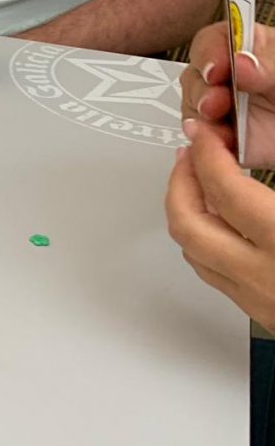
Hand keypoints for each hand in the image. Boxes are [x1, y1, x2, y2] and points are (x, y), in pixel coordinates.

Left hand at [167, 123, 274, 329]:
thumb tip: (269, 148)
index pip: (225, 189)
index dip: (208, 154)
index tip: (205, 135)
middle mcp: (263, 273)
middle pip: (188, 223)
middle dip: (180, 181)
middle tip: (192, 153)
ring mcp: (256, 296)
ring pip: (192, 251)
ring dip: (186, 210)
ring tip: (198, 181)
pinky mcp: (259, 311)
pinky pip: (211, 271)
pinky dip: (202, 239)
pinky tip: (217, 223)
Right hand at [182, 22, 274, 165]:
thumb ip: (272, 67)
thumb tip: (243, 62)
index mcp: (253, 50)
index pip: (216, 41)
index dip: (209, 53)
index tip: (216, 69)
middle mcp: (233, 78)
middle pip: (196, 75)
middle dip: (201, 90)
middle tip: (216, 103)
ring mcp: (226, 109)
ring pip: (193, 108)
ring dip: (201, 117)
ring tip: (220, 124)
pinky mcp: (226, 138)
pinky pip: (202, 140)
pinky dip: (206, 142)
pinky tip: (223, 141)